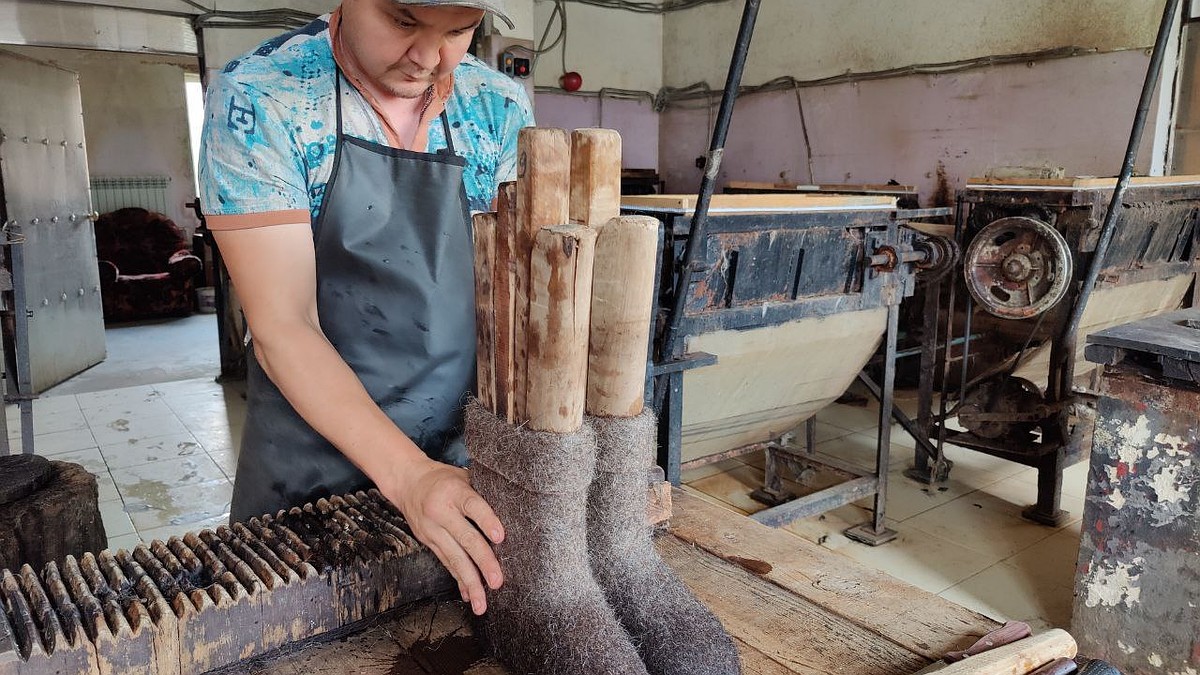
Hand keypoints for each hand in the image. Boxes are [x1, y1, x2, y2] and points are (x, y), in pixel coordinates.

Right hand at [382, 457, 504, 614]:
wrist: (408, 482)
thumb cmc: (444, 478)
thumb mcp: (462, 476)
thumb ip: (482, 492)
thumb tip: (512, 510)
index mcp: (454, 491)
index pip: (473, 506)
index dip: (487, 521)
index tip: (501, 537)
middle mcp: (441, 512)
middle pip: (466, 539)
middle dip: (483, 562)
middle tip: (497, 582)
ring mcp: (432, 530)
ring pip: (454, 558)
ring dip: (470, 582)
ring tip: (482, 603)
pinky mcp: (428, 542)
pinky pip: (446, 563)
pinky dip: (458, 580)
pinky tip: (468, 596)